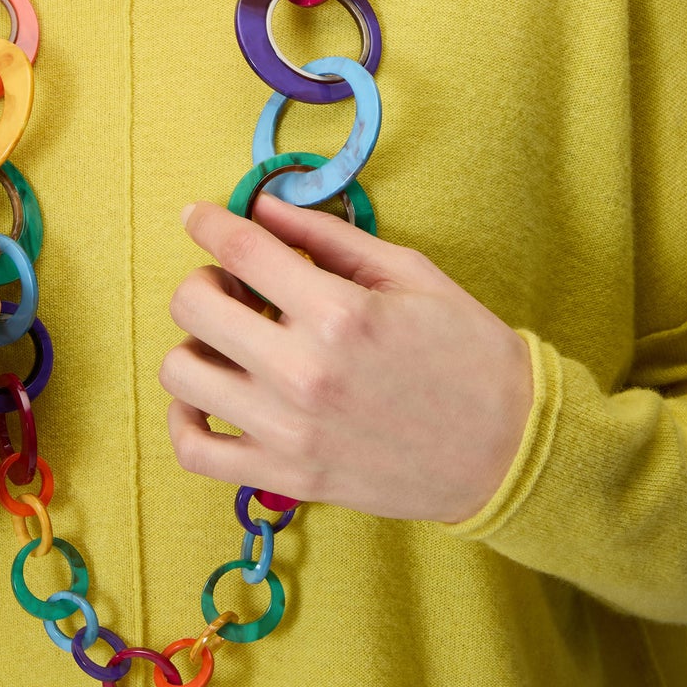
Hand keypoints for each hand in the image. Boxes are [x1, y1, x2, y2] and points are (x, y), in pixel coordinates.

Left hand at [162, 192, 533, 524]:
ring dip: (196, 343)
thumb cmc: (465, 352)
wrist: (506, 449)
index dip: (208, 221)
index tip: (198, 214)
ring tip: (234, 341)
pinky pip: (194, 450)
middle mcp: (302, 373)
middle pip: (193, 304)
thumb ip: (327, 237)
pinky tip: (210, 395)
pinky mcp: (286, 479)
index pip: (239, 249)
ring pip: (180, 372)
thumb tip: (262, 206)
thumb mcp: (409, 273)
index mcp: (338, 313)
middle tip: (238, 285)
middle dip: (206, 279)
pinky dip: (185, 418)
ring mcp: (288, 432)